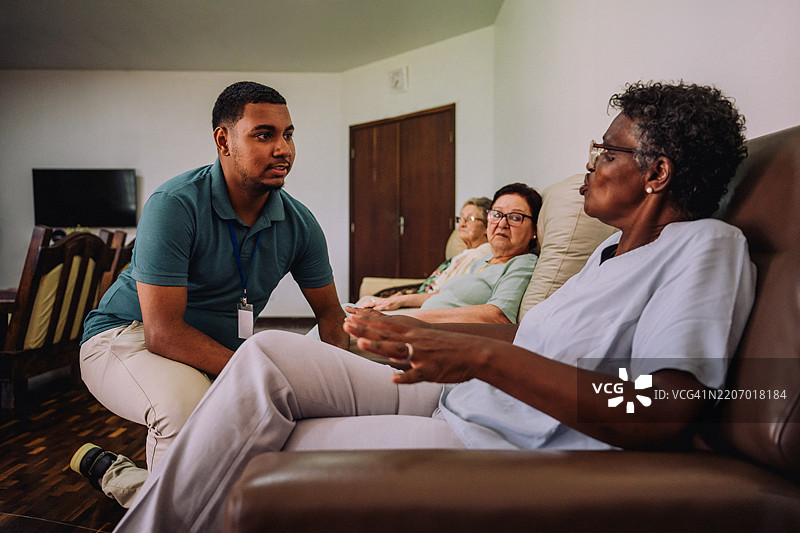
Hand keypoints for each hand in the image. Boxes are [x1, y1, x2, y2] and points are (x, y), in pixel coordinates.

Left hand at [343, 312, 490, 384]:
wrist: (474, 352)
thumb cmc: (448, 346)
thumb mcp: (426, 336)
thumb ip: (407, 337)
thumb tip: (388, 342)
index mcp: (413, 331)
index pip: (385, 323)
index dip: (366, 320)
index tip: (349, 315)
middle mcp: (415, 340)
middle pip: (386, 334)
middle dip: (365, 329)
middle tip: (345, 324)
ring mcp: (422, 355)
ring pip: (397, 350)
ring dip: (379, 347)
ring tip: (362, 344)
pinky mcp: (431, 370)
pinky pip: (416, 375)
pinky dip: (404, 377)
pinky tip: (392, 379)